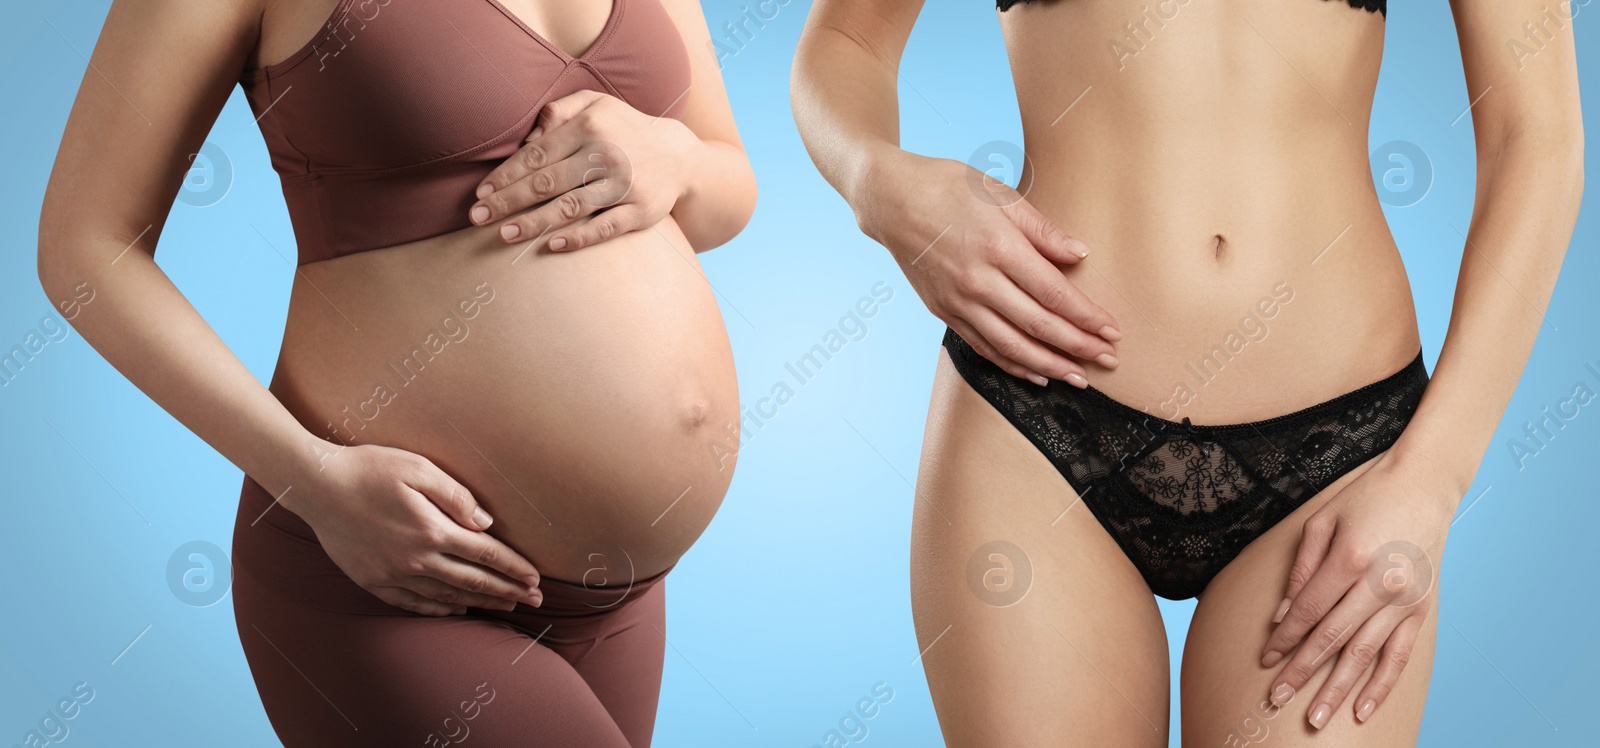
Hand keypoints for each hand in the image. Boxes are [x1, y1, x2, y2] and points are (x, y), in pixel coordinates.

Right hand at [287, 443, 542, 615]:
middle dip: (508, 591)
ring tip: (506, 605)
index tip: (536, 579)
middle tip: (535, 601)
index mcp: (432, 530)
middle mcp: (416, 559)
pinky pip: (414, 603)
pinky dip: (440, 608)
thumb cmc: (369, 468)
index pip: (486, 554)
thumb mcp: (417, 468)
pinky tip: (457, 609)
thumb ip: (455, 495)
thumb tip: (485, 522)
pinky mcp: (373, 581)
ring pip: (447, 595)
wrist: (316, 486)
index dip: (514, 568)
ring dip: (480, 602)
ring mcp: (393, 574)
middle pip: (473, 580)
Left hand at [468, 90, 696, 250]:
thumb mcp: (596, 104)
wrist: (680, 157)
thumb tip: (527, 137)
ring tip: (503, 234)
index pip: (537, 154)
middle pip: (547, 182)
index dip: (506, 174)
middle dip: (508, 201)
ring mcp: (624, 186)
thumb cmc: (626, 130)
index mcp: (589, 127)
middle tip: (478, 217)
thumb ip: (559, 111)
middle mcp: (605, 155)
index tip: (482, 192)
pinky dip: (579, 238)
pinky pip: (605, 227)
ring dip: (533, 222)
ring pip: (570, 207)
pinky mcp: (640, 211)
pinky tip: (552, 245)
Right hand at [855, 149, 1120, 386]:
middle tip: (1108, 360)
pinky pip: (983, 347)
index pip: (1054, 293)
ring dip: (1049, 366)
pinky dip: (1012, 364)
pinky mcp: (943, 312)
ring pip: (1011, 346)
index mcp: (999, 247)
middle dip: (1078, 347)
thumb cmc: (949, 187)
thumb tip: (1080, 255)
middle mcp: (978, 281)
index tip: (1112, 331)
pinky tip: (1036, 374)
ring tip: (1078, 378)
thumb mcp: (1000, 194)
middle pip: (1038, 325)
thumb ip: (1042, 229)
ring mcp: (958, 301)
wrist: (891, 200)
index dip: (1086, 317)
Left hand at [1259, 453, 1454, 728]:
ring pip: (1365, 656)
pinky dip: (1380, 686)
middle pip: (1332, 639)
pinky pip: (1399, 657)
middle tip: (1275, 700)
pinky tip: (1361, 710)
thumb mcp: (1322, 522)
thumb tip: (1282, 615)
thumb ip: (1301, 570)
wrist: (1425, 487)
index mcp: (1351, 560)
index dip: (1284, 638)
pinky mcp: (1422, 611)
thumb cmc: (1366, 499)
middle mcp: (1381, 585)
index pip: (1309, 611)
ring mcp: (1405, 601)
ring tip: (1314, 718)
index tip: (1264, 659)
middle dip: (1301, 673)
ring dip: (1336, 690)